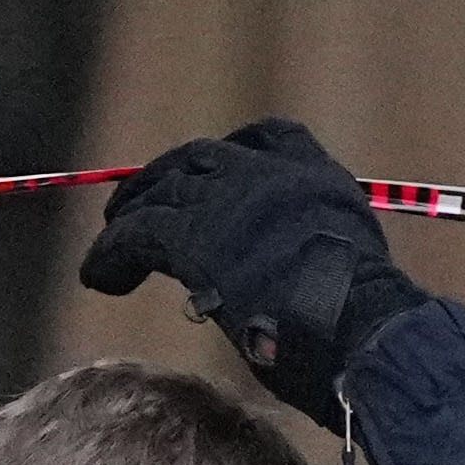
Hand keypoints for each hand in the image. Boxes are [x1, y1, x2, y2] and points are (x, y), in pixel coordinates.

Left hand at [77, 118, 416, 421]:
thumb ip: (314, 258)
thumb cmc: (366, 325)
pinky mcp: (193, 236)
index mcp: (319, 180)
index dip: (236, 150)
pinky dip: (111, 253)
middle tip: (140, 202)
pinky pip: (135, 234)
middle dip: (167, 177)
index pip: (272, 138)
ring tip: (110, 236)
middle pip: (202, 158)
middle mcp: (273, 176)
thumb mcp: (350, 269)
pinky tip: (98, 277)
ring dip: (131, 210)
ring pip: (163, 190)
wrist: (359, 326)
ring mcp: (231, 200)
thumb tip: (292, 291)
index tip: (215, 167)